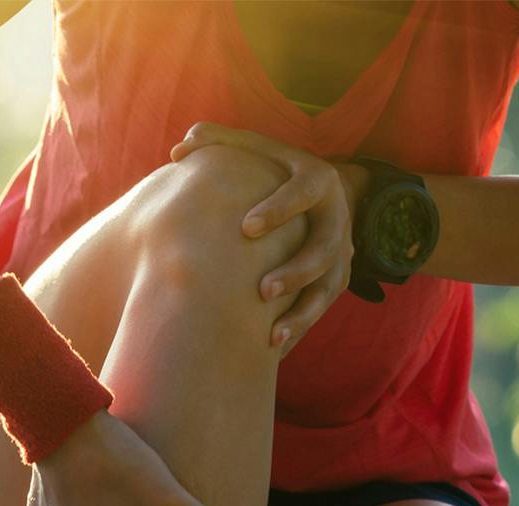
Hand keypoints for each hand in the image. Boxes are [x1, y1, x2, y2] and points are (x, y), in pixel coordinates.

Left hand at [169, 123, 367, 351]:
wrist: (326, 193)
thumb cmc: (277, 170)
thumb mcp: (258, 149)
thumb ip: (220, 142)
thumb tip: (177, 150)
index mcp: (316, 180)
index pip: (303, 192)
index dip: (278, 209)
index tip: (246, 228)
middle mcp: (336, 217)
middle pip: (324, 248)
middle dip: (296, 270)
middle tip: (263, 291)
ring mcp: (341, 253)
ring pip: (328, 288)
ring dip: (303, 312)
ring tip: (273, 334)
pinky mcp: (337, 280)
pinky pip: (321, 310)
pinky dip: (299, 329)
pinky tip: (273, 350)